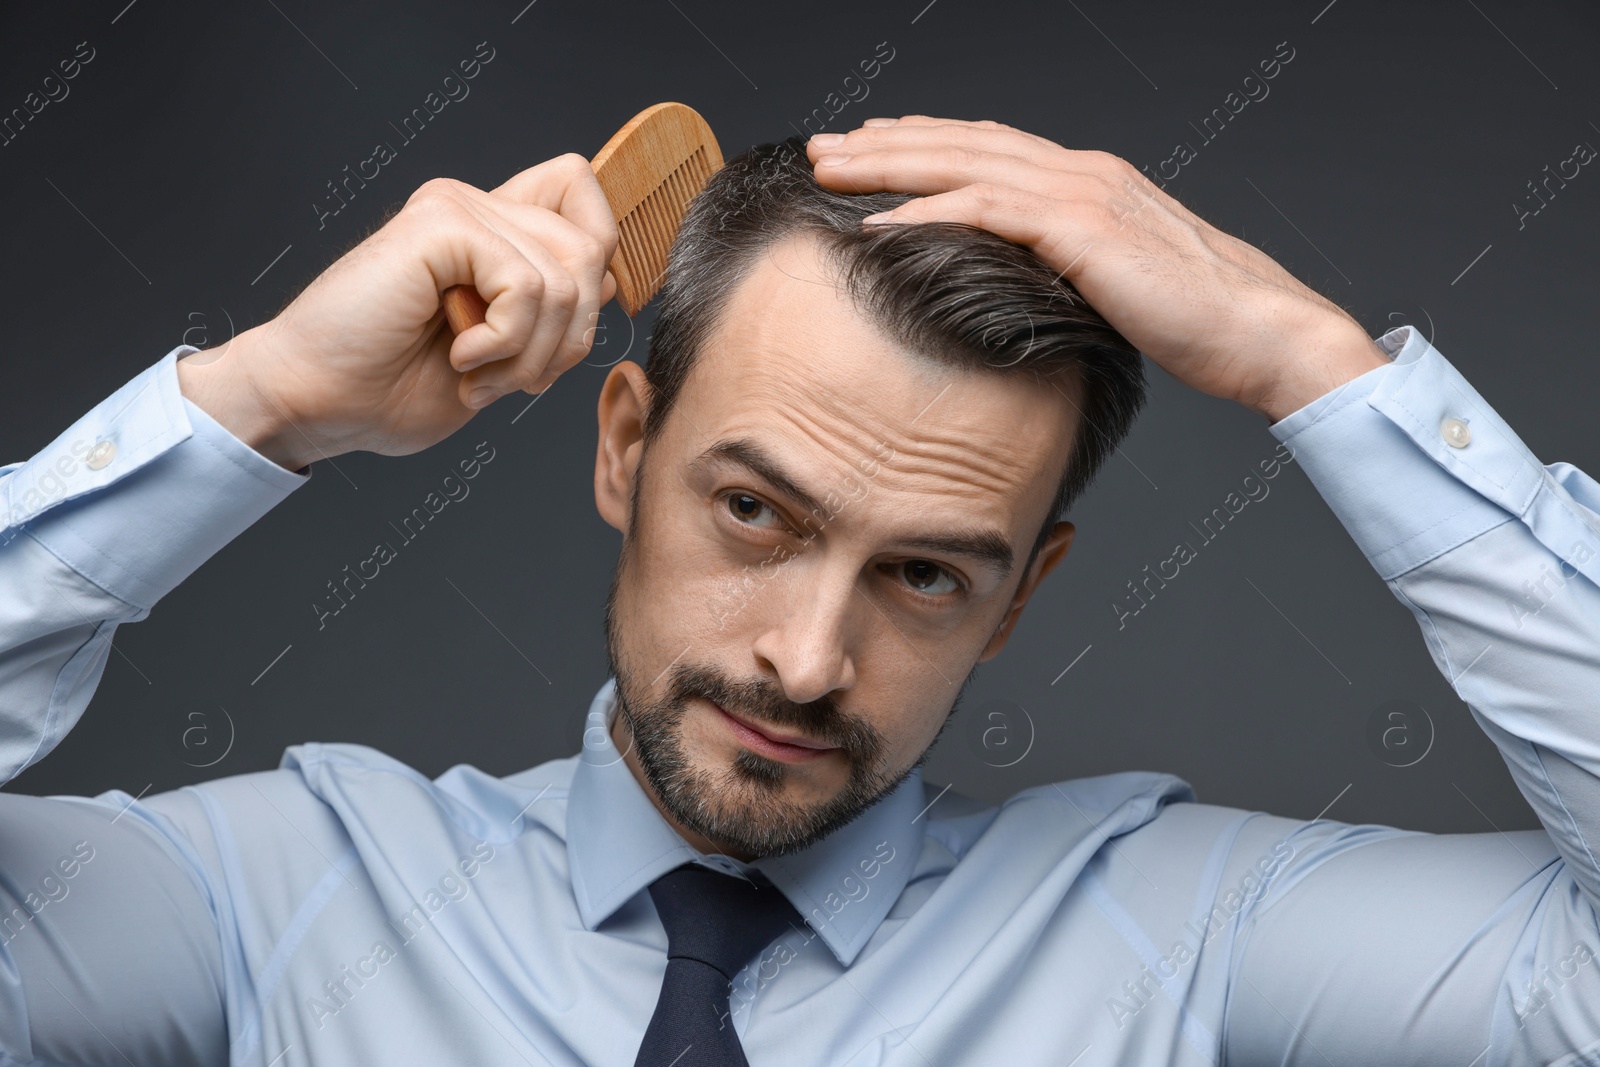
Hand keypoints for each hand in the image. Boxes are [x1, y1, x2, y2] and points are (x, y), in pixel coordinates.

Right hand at [179, 154, 618, 469]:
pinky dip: (505, 341)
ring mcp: (458, 208)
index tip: (553, 337)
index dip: (597, 267)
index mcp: (493, 231)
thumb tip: (613, 279)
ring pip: (567, 278)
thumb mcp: (503, 356)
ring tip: (478, 371)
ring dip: (532, 352)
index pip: (585, 197)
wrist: (316, 400)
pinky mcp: (440, 224)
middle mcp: (478, 207)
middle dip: (569, 338)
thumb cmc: (393, 388)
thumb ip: (552, 313)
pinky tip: (460, 355)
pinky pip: (528, 286)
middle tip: (510, 377)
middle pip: (593, 250)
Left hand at [805, 116, 1386, 421]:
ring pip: (962, 166)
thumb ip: (1071, 268)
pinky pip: (986, 214)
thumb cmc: (1198, 320)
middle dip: (885, 143)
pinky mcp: (1082, 231)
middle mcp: (1081, 173)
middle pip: (962, 144)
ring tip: (830, 171)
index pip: (988, 148)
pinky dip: (927, 215)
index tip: (871, 146)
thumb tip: (1026, 285)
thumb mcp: (1119, 282)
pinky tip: (879, 226)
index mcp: (1089, 181)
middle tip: (823, 147)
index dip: (924, 142)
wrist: (1260, 329)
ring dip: (888, 167)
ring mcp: (1082, 195)